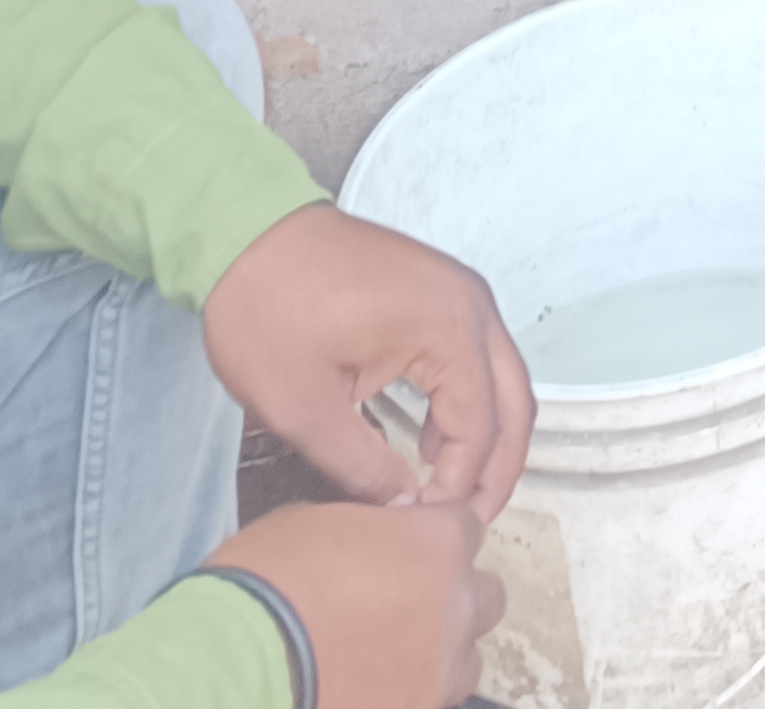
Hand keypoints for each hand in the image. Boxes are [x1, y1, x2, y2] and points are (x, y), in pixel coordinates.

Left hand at [204, 203, 533, 520]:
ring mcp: (461, 291)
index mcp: (449, 329)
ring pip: (504, 378)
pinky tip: (430, 440)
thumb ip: (362, 467)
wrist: (248, 235)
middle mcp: (472, 305)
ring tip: (449, 491)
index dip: (457, 488)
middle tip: (466, 526)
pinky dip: (470, 403)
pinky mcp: (441, 291)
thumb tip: (402, 512)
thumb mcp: (304, 408)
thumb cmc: (269, 314)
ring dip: (488, 436)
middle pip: (516, 401)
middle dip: (498, 469)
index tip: (420, 529)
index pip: (480, 427)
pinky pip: (478, 356)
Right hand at [210, 502, 502, 708]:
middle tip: (398, 610)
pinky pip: (430, 703)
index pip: (465, 527)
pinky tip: (367, 694)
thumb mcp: (312, 524)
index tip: (404, 552)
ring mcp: (440, 673)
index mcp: (439, 542)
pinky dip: (407, 697)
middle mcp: (456, 605)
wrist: (228, 674)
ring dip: (436, 657)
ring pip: (464, 661)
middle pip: (482, 597)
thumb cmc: (263, 585)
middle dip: (449, 598)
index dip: (433, 538)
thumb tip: (377, 540)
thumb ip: (367, 529)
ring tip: (383, 665)